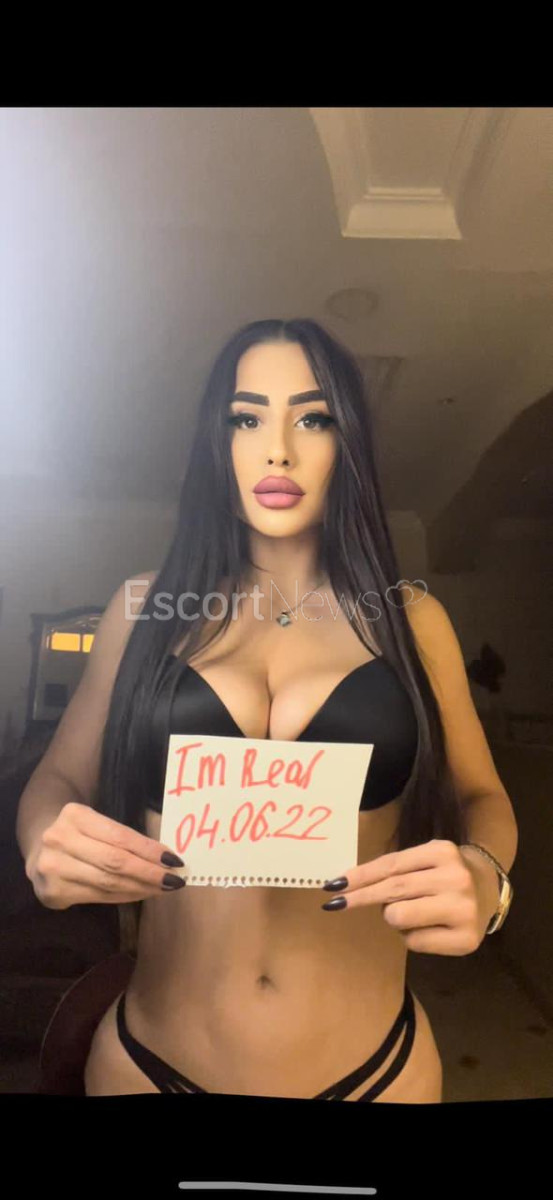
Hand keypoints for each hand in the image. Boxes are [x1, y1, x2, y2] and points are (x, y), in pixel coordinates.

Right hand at [25, 802, 185, 908]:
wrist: (38, 848)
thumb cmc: (79, 834)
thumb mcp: (96, 824)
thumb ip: (123, 837)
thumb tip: (165, 857)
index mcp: (75, 815)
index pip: (120, 836)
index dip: (149, 850)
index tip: (174, 859)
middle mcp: (59, 839)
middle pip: (115, 862)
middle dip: (149, 872)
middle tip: (174, 880)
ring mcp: (52, 867)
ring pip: (108, 882)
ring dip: (140, 887)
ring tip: (162, 888)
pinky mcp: (52, 892)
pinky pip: (98, 896)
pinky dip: (124, 897)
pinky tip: (140, 894)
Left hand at [320, 838, 500, 954]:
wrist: (489, 888)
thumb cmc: (444, 873)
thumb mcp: (423, 860)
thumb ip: (394, 870)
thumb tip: (346, 886)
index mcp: (442, 852)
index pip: (390, 866)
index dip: (359, 877)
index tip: (333, 886)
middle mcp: (455, 878)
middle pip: (392, 891)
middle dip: (360, 898)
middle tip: (336, 904)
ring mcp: (463, 909)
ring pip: (399, 917)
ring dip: (393, 917)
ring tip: (411, 912)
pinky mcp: (466, 939)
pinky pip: (414, 941)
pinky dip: (411, 936)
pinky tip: (428, 927)